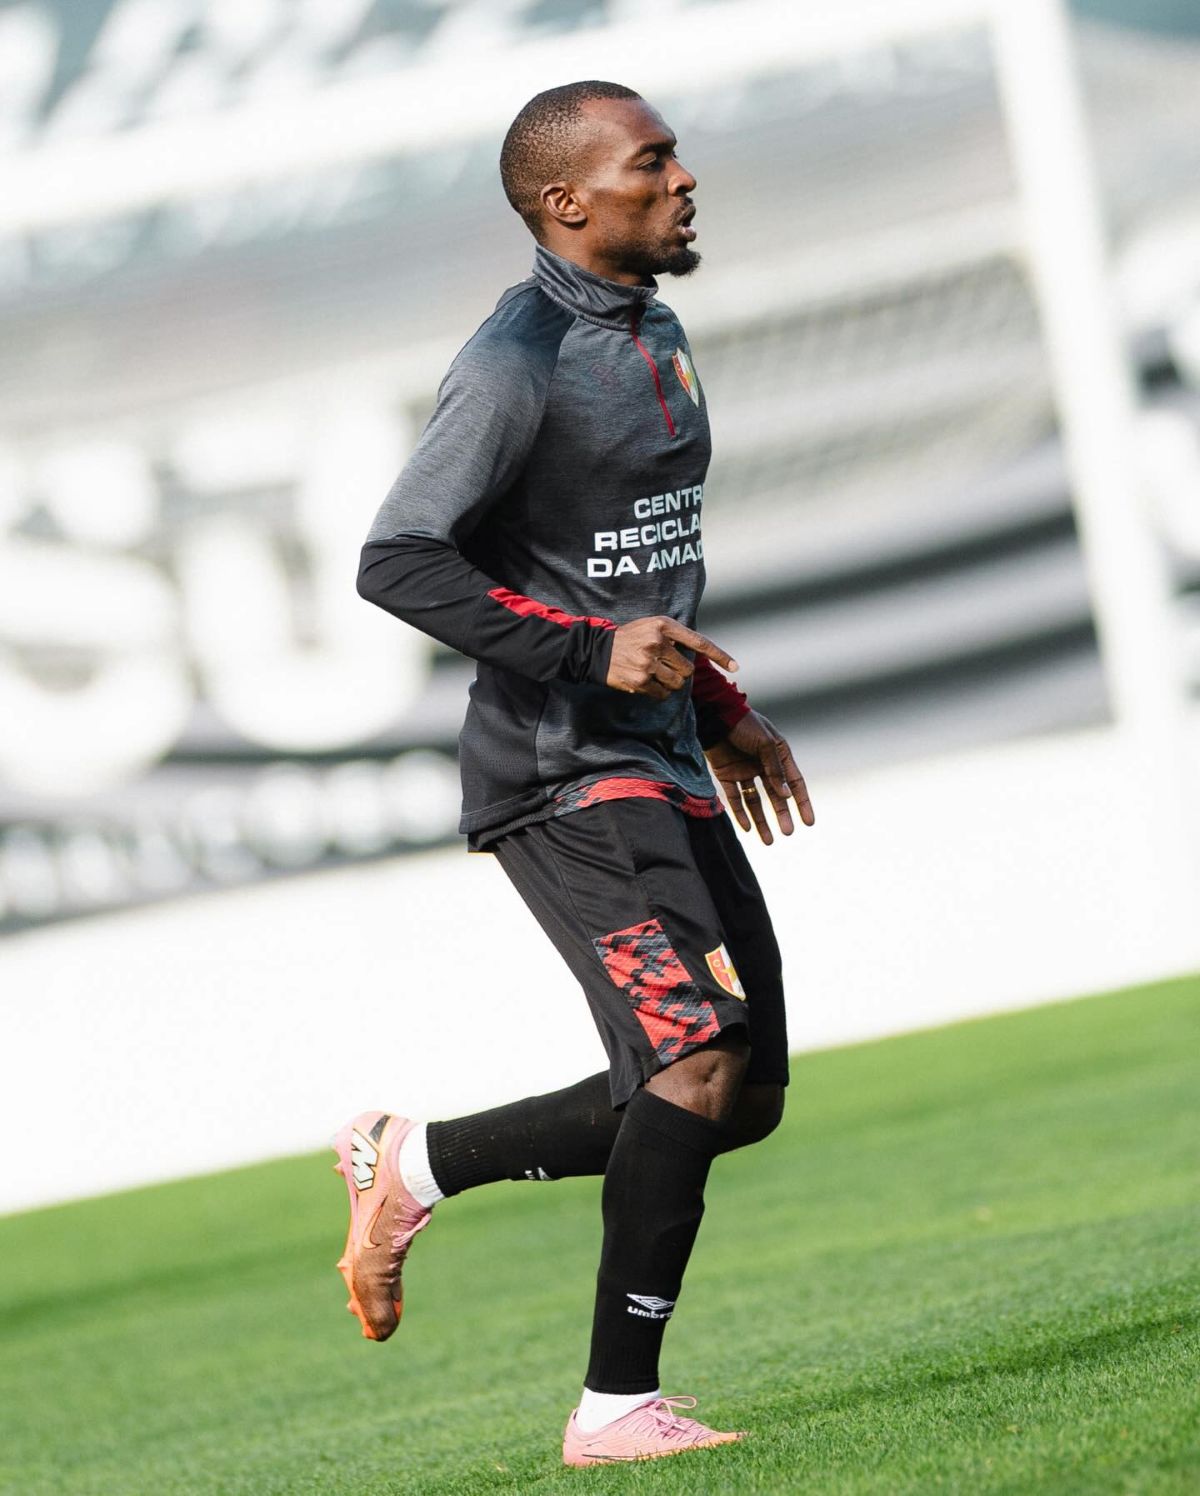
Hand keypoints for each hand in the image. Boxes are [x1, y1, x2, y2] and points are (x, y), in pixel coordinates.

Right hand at [606, 615, 737, 701]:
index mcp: (663, 626)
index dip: (719, 655)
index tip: (735, 667)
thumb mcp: (651, 626)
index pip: (699, 642)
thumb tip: (698, 653)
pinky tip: (645, 682)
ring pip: (677, 683)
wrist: (596, 651)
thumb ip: (673, 636)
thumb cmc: (629, 638)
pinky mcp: (640, 680)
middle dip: (679, 672)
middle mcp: (657, 643)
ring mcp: (648, 662)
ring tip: (654, 674)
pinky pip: (662, 694)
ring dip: (670, 683)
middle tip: (663, 666)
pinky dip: (658, 692)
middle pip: (688, 669)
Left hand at [706, 711, 813, 844]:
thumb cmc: (744, 724)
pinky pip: (736, 798)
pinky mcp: (727, 775)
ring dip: (762, 820)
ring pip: (756, 801)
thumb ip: (775, 770)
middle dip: (782, 814)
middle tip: (788, 833)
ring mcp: (745, 771)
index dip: (802, 802)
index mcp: (779, 754)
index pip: (794, 782)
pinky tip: (748, 828)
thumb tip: (786, 795)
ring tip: (768, 841)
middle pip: (776, 795)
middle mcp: (764, 765)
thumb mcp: (765, 744)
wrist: (714, 715)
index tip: (809, 822)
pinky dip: (741, 813)